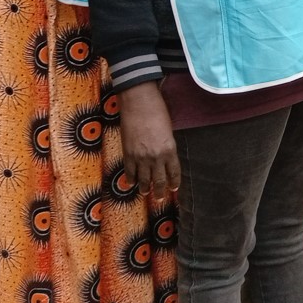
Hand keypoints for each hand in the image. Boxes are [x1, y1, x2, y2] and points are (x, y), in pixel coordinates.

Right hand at [117, 82, 179, 202]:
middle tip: (160, 199)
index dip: (174, 182)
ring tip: (146, 194)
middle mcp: (156, 157)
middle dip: (160, 191)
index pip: (174, 172)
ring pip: (143, 180)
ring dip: (145, 189)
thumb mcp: (168, 130)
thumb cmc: (157, 112)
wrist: (139, 103)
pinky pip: (129, 172)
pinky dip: (131, 179)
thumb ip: (167, 145)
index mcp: (170, 149)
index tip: (174, 188)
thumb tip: (165, 156)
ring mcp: (140, 157)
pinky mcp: (128, 154)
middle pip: (159, 180)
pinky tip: (132, 183)